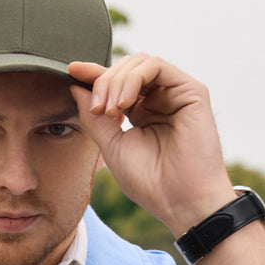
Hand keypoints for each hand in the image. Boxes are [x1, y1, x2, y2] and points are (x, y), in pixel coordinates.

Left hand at [68, 54, 235, 232]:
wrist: (181, 201)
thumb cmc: (150, 182)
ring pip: (139, 63)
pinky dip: (134, 78)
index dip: (93, 74)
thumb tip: (75, 85)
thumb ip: (94, 117)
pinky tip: (124, 103)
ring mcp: (176, 94)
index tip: (72, 71)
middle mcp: (160, 99)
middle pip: (125, 68)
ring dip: (116, 81)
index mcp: (142, 112)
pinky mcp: (192, 91)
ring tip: (110, 110)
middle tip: (97, 110)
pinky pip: (156, 66)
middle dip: (103, 83)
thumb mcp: (112, 146)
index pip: (117, 83)